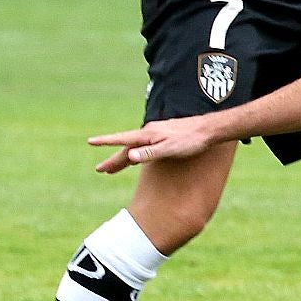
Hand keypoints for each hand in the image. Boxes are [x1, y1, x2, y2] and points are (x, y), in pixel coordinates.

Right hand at [89, 116, 220, 172]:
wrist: (210, 130)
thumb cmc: (191, 141)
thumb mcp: (170, 149)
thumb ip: (150, 153)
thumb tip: (129, 156)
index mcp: (148, 134)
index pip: (122, 140)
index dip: (106, 142)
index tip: (90, 141)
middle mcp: (150, 132)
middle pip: (127, 147)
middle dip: (113, 159)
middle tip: (99, 170)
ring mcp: (157, 134)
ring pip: (135, 148)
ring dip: (124, 158)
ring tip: (112, 170)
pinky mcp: (165, 136)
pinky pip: (144, 147)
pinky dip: (136, 155)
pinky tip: (136, 159)